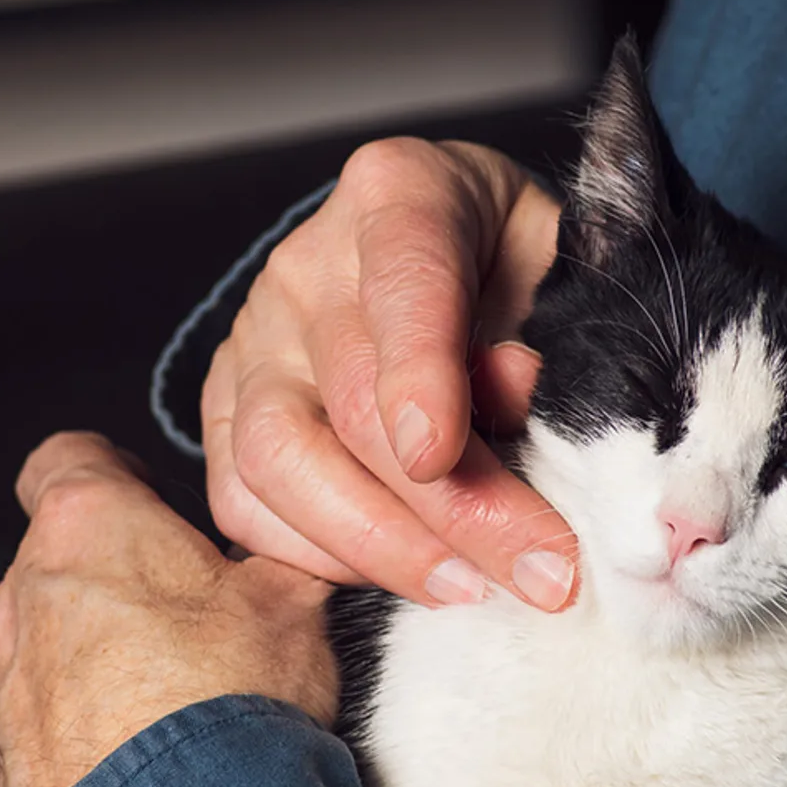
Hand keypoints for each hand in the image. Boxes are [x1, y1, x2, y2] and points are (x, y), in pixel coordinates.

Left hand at [0, 431, 337, 786]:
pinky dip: (69, 735)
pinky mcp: (2, 762)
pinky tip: (123, 754)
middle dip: (118, 576)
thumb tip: (293, 547)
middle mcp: (26, 595)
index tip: (140, 486)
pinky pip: (29, 730)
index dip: (109, 467)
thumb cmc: (229, 708)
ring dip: (91, 655)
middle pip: (61, 558)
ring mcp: (5, 681)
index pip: (69, 458)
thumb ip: (276, 555)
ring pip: (42, 643)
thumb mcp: (292, 598)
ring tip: (170, 695)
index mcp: (87, 527)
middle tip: (191, 610)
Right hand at [203, 138, 576, 609]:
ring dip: (378, 543)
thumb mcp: (560, 263)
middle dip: (449, 505)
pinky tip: (399, 577)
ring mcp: (252, 342)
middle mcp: (306, 266)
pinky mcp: (225, 412)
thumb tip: (511, 400)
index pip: (402, 282)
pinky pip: (243, 501)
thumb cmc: (511, 265)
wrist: (441, 261)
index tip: (439, 457)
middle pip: (352, 399)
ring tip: (467, 590)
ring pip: (279, 458)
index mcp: (398, 195)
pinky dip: (317, 555)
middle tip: (537, 570)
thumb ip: (551, 323)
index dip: (418, 374)